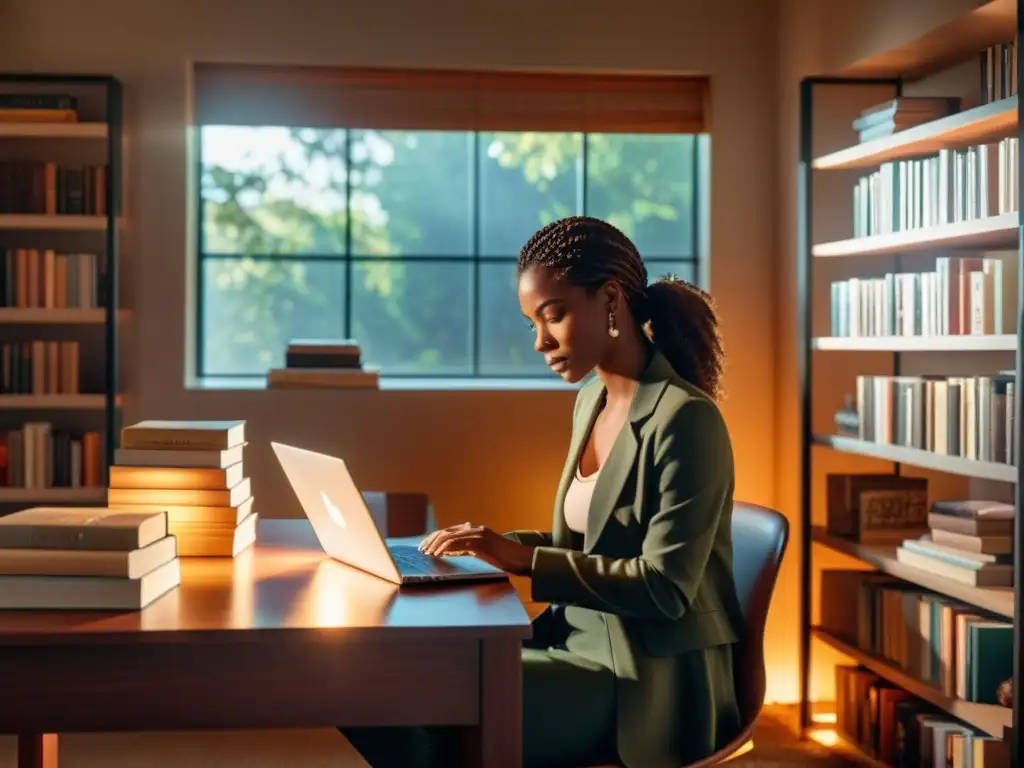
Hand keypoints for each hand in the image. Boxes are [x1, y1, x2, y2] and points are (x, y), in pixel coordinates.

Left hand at [418, 523, 534, 575]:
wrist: (519, 557)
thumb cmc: (501, 557)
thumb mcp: (480, 551)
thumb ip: (465, 548)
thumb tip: (447, 552)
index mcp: (473, 528)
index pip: (448, 531)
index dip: (434, 538)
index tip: (424, 546)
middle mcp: (473, 528)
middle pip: (445, 531)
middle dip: (430, 540)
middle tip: (421, 550)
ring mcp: (477, 534)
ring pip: (449, 536)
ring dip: (435, 545)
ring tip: (427, 554)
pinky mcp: (479, 542)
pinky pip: (457, 544)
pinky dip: (445, 549)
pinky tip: (438, 555)